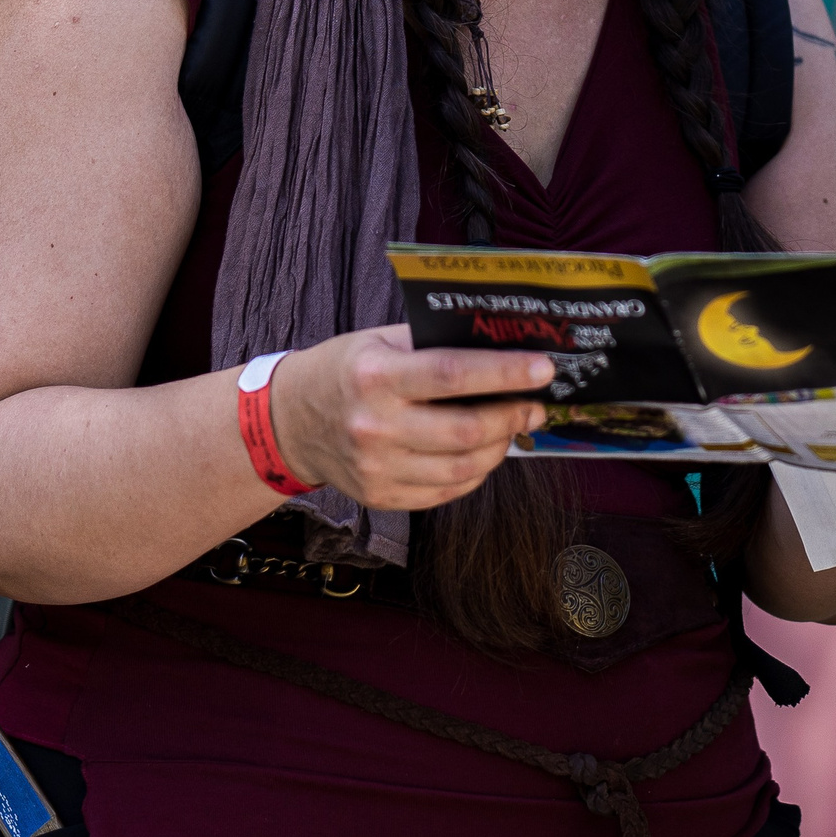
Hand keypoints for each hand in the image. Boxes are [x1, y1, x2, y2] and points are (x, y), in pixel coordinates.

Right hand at [269, 325, 554, 510]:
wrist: (291, 421)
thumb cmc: (348, 370)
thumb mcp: (383, 340)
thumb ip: (437, 343)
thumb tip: (506, 346)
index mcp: (376, 376)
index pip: (453, 375)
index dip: (506, 374)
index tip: (544, 369)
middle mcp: (374, 426)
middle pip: (465, 431)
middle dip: (513, 416)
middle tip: (536, 404)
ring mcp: (376, 468)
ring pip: (462, 469)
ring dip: (500, 447)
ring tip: (512, 427)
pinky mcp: (380, 496)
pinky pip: (445, 492)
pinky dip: (474, 473)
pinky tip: (482, 452)